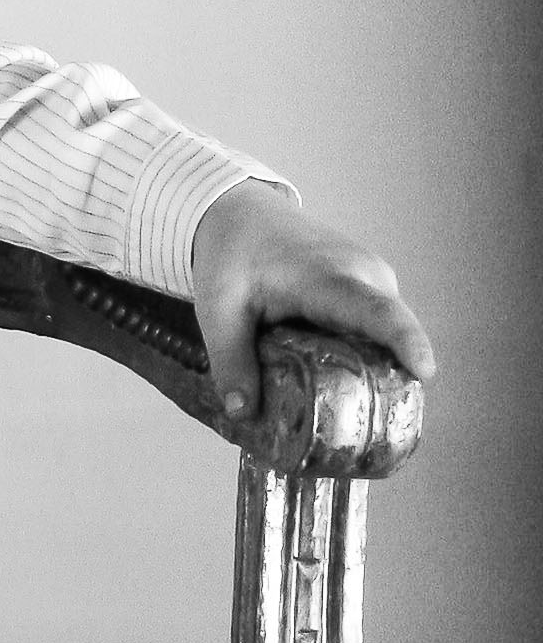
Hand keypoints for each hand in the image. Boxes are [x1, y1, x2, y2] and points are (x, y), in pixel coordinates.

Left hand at [190, 183, 435, 423]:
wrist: (243, 216)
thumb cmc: (232, 257)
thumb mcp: (217, 311)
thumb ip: (231, 361)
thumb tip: (244, 413)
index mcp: (327, 278)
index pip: (376, 311)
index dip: (405, 341)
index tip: (425, 372)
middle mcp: (364, 275)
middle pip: (391, 334)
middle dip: (388, 379)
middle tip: (362, 426)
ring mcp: (374, 279)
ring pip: (386, 335)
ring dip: (374, 370)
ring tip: (344, 407)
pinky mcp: (372, 287)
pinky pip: (379, 328)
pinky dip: (366, 355)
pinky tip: (340, 381)